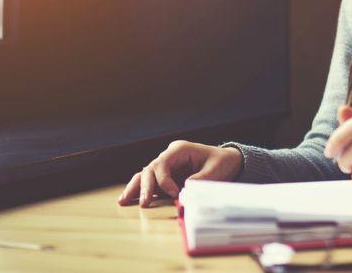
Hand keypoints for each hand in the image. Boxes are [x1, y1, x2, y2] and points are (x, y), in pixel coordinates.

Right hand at [117, 141, 242, 206]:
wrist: (227, 162)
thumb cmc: (221, 162)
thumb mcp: (215, 169)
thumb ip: (201, 178)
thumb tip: (184, 189)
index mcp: (180, 149)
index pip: (162, 163)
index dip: (164, 180)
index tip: (174, 193)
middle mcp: (170, 156)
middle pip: (150, 169)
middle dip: (145, 186)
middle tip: (144, 202)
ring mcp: (167, 166)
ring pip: (145, 174)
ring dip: (135, 187)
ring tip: (124, 200)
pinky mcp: (166, 177)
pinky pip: (150, 182)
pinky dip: (140, 189)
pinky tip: (128, 199)